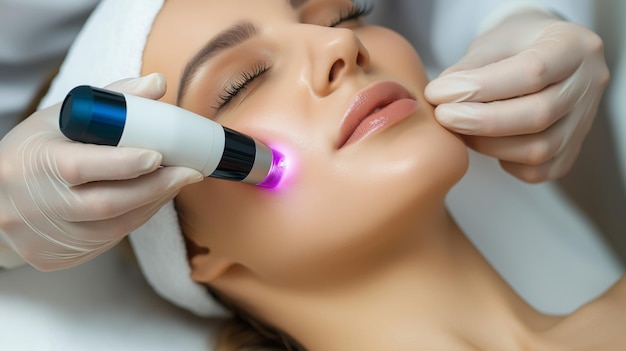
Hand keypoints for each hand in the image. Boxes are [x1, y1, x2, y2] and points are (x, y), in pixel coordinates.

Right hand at [0, 74, 202, 270]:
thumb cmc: (31, 153)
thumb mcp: (60, 120)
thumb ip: (111, 103)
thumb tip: (157, 83)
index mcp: (36, 165)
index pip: (84, 167)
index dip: (125, 163)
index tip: (160, 155)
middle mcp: (40, 205)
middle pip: (108, 204)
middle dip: (156, 187)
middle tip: (189, 172)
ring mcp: (48, 237)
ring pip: (115, 227)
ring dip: (153, 204)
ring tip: (176, 183)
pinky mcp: (57, 258)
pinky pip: (109, 240)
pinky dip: (136, 219)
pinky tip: (152, 201)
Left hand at [425, 9, 608, 182]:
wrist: (539, 55)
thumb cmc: (513, 45)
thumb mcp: (491, 42)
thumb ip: (468, 68)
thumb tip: (441, 97)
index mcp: (574, 46)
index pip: (532, 72)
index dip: (480, 87)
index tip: (439, 93)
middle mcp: (589, 84)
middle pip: (539, 115)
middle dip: (481, 121)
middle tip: (443, 116)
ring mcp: (585, 120)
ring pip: (540, 149)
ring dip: (488, 145)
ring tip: (460, 128)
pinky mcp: (573, 150)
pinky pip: (539, 171)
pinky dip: (505, 161)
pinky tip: (485, 143)